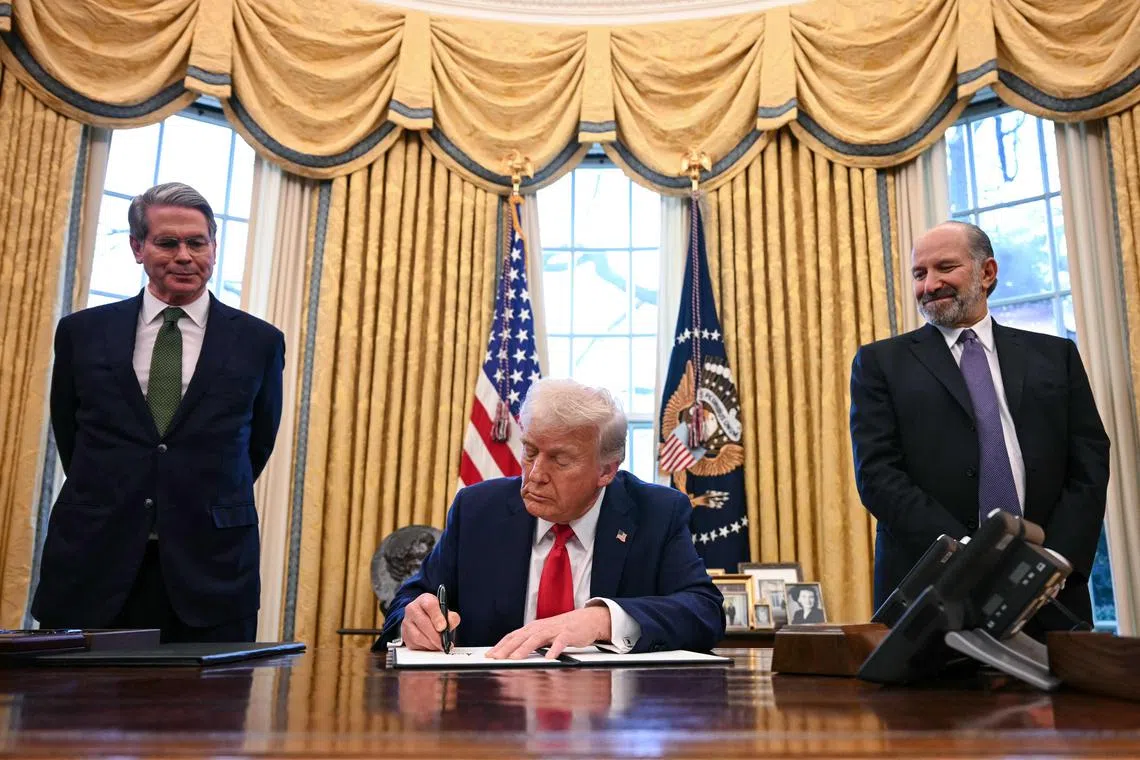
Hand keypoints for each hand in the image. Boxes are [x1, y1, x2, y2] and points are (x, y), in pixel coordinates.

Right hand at [400, 592, 460, 650]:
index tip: (443, 627)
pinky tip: (432, 646)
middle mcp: (412, 609)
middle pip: (423, 623)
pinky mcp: (405, 635)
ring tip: (439, 645)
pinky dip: (425, 648)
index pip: (429, 605)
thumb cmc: (436, 615)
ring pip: (417, 636)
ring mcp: (407, 622)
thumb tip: (450, 624)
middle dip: (435, 635)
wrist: (424, 619)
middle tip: (443, 642)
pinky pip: (415, 644)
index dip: (437, 617)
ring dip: (431, 643)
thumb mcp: (446, 612)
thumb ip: (451, 617)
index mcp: (424, 600)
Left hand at [486, 606, 610, 659]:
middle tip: (496, 659)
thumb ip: (530, 643)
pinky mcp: (568, 633)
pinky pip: (560, 642)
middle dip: (507, 648)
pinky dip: (554, 649)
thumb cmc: (563, 629)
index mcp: (533, 628)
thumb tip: (513, 655)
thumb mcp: (544, 635)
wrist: (586, 620)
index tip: (489, 655)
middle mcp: (541, 627)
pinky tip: (549, 658)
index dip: (500, 645)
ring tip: (515, 659)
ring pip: (536, 639)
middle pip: (521, 637)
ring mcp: (554, 629)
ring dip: (525, 649)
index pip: (513, 636)